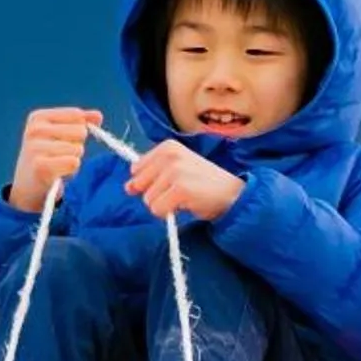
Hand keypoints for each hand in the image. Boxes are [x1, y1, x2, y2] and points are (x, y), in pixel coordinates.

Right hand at [7, 107, 100, 213]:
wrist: (28, 187)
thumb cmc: (48, 158)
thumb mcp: (61, 135)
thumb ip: (80, 122)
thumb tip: (98, 115)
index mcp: (38, 117)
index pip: (77, 115)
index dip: (79, 130)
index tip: (63, 140)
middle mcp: (34, 130)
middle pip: (80, 131)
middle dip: (76, 146)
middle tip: (60, 156)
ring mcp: (35, 148)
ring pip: (78, 148)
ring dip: (73, 160)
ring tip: (58, 166)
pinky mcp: (40, 167)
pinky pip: (73, 162)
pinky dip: (71, 170)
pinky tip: (57, 174)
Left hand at [126, 139, 245, 220]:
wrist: (233, 193)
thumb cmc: (204, 183)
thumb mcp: (177, 169)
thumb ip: (151, 174)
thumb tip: (128, 187)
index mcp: (168, 147)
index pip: (136, 169)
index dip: (150, 181)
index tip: (170, 182)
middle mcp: (170, 156)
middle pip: (139, 184)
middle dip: (155, 193)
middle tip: (178, 191)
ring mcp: (175, 172)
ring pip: (147, 199)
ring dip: (164, 205)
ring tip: (185, 198)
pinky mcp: (180, 190)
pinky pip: (157, 209)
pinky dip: (169, 213)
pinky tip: (186, 205)